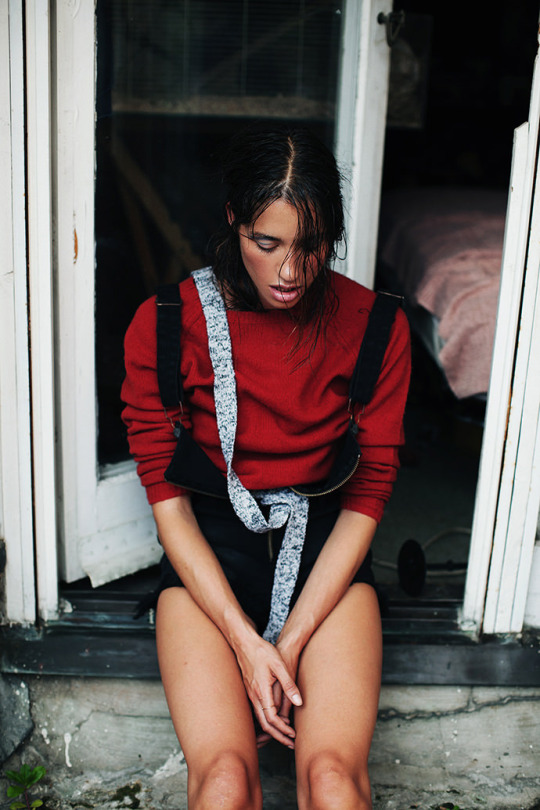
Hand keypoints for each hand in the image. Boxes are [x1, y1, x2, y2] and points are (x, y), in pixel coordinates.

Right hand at [234, 633, 301, 747]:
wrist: (245, 642)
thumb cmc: (263, 652)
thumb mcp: (279, 665)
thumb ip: (289, 685)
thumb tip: (299, 702)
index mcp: (261, 691)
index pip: (271, 719)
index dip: (283, 729)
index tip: (293, 735)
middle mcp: (253, 695)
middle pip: (264, 724)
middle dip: (278, 736)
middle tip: (291, 743)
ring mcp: (250, 693)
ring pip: (260, 718)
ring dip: (273, 729)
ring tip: (285, 734)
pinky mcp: (250, 690)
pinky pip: (257, 711)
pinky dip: (267, 720)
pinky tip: (276, 719)